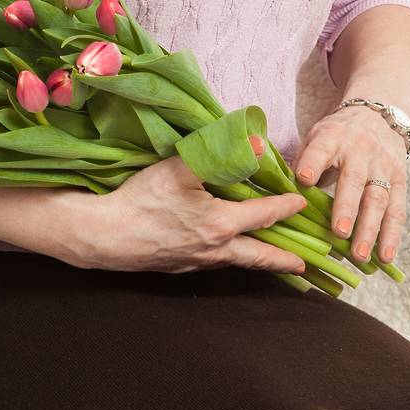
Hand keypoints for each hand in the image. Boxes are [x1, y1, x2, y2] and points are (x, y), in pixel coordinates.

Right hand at [78, 155, 310, 274]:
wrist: (105, 235)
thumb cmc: (143, 199)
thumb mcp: (182, 168)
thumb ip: (220, 154)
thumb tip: (255, 143)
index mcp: (221, 225)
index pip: (263, 215)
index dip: (285, 207)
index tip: (302, 203)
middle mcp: (215, 250)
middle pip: (258, 256)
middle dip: (283, 260)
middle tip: (304, 266)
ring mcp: (196, 262)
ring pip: (236, 262)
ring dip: (258, 261)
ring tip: (270, 260)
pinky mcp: (179, 266)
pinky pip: (214, 264)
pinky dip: (230, 259)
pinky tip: (223, 253)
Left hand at [293, 105, 407, 264]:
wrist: (377, 114)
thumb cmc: (337, 135)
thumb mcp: (316, 136)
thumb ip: (302, 162)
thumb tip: (284, 194)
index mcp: (332, 137)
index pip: (321, 149)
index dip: (313, 162)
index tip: (304, 178)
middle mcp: (360, 150)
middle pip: (354, 180)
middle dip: (347, 208)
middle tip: (339, 232)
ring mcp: (382, 166)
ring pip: (378, 199)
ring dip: (370, 229)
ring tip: (360, 255)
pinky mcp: (399, 180)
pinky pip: (397, 209)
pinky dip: (392, 235)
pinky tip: (386, 256)